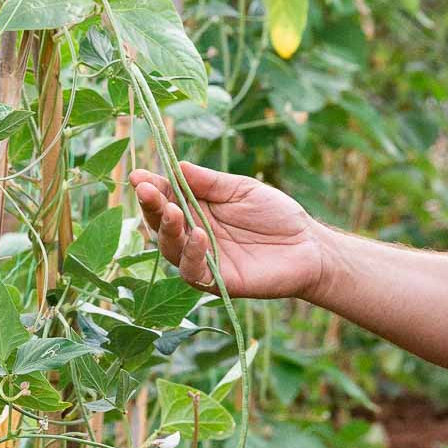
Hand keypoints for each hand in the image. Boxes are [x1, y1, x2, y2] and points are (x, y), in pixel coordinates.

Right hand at [129, 162, 327, 298]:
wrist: (309, 246)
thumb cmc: (276, 215)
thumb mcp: (241, 189)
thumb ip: (209, 182)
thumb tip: (177, 166)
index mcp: (195, 209)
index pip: (165, 198)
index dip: (151, 187)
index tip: (138, 175)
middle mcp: (191, 235)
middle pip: (160, 223)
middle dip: (151, 205)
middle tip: (146, 189)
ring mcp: (202, 259)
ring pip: (171, 249)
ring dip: (167, 229)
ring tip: (172, 211)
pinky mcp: (216, 281)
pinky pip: (194, 271)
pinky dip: (193, 254)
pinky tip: (198, 236)